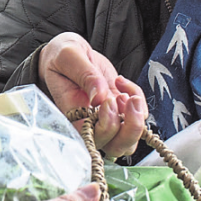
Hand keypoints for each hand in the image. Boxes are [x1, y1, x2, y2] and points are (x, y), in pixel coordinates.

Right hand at [38, 32, 147, 157]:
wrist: (70, 53)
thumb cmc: (61, 56)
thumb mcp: (68, 56)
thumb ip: (84, 75)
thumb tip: (100, 97)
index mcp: (72, 116)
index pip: (93, 139)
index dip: (107, 127)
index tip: (107, 100)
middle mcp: (91, 124)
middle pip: (116, 147)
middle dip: (129, 128)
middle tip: (124, 98)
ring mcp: (107, 118)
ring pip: (130, 140)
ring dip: (137, 119)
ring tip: (129, 95)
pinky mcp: (119, 109)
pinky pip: (138, 115)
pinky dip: (138, 98)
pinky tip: (122, 82)